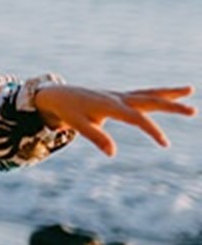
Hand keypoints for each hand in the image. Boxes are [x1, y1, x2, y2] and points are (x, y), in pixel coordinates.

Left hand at [34, 84, 194, 155]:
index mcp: (110, 105)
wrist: (57, 95)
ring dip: (169, 93)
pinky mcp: (119, 97)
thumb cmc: (67, 111)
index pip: (137, 119)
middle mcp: (118, 98)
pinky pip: (142, 95)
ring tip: (190, 90)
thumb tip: (113, 154)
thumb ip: (95, 137)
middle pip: (150, 101)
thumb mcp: (77, 125)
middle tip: (193, 111)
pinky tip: (169, 95)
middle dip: (172, 106)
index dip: (152, 131)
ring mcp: (120, 96)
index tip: (165, 144)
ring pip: (149, 93)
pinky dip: (157, 94)